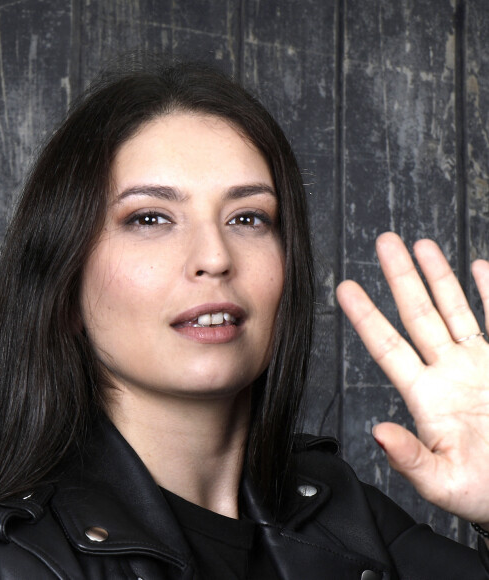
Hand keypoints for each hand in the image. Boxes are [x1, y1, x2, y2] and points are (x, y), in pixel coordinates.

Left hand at [336, 232, 488, 524]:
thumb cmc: (487, 494)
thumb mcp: (446, 483)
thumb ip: (411, 458)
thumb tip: (376, 432)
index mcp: (426, 397)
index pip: (387, 347)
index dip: (366, 317)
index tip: (344, 289)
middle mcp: (448, 372)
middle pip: (418, 314)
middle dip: (400, 277)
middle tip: (383, 242)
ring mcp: (479, 364)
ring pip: (454, 309)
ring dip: (439, 276)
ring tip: (421, 245)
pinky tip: (478, 266)